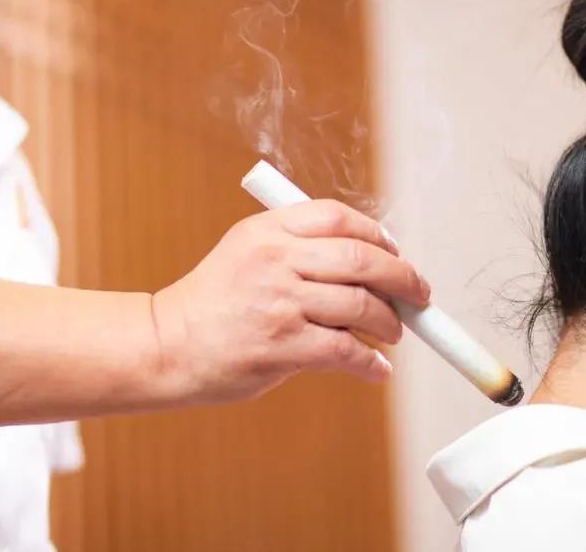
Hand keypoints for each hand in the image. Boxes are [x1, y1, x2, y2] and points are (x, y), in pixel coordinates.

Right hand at [150, 199, 430, 405]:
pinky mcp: (282, 345)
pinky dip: (370, 363)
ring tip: (394, 333)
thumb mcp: (244, 253)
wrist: (167, 346)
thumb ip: (295, 248)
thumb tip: (366, 263)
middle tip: (418, 295)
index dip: (377, 235)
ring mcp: (278, 302)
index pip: (338, 217)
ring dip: (390, 323)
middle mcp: (274, 260)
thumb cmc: (211, 303)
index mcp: (266, 231)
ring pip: (360, 305)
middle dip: (401, 277)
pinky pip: (346, 350)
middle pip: (360, 258)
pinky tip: (376, 368)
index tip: (394, 253)